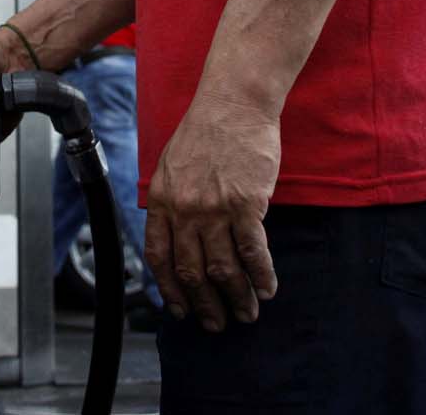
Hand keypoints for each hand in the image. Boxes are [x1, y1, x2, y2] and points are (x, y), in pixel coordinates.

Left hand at [144, 93, 280, 331]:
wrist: (233, 103)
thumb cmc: (205, 131)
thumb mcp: (172, 166)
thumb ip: (172, 203)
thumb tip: (176, 238)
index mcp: (162, 200)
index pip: (159, 258)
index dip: (170, 290)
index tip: (180, 310)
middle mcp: (184, 209)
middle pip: (192, 271)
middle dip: (205, 305)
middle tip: (217, 324)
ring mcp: (214, 208)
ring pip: (223, 268)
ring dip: (236, 297)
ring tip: (247, 313)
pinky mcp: (246, 203)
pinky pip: (252, 251)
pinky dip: (260, 275)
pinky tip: (267, 288)